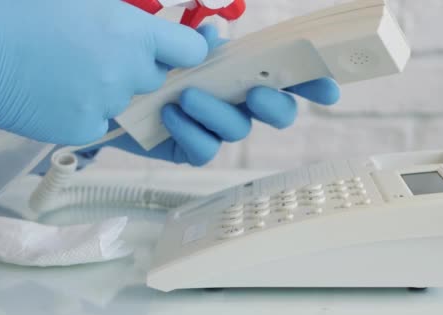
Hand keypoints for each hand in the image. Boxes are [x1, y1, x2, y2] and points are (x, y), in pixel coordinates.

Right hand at [0, 0, 206, 144]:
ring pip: (126, 99)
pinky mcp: (81, 128)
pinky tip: (55, 88)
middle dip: (139, 66)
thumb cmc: (18, 7)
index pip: (191, 50)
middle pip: (156, 77)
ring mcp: (104, 104)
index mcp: (131, 32)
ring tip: (69, 66)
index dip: (185, 48)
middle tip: (101, 50)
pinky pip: (100, 121)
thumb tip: (158, 22)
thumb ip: (130, 10)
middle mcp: (126, 72)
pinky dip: (86, 108)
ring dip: (110, 87)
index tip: (178, 47)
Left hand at [107, 25, 340, 165]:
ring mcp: (217, 129)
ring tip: (186, 97)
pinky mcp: (191, 149)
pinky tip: (168, 115)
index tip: (329, 91)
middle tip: (254, 94)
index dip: (314, 84)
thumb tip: (209, 35)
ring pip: (238, 131)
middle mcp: (238, 103)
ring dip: (217, 113)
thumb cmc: (152, 62)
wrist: (113, 88)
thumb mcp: (175, 43)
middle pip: (278, 114)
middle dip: (273, 105)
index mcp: (244, 72)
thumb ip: (198, 40)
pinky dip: (190, 132)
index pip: (289, 78)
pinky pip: (204, 150)